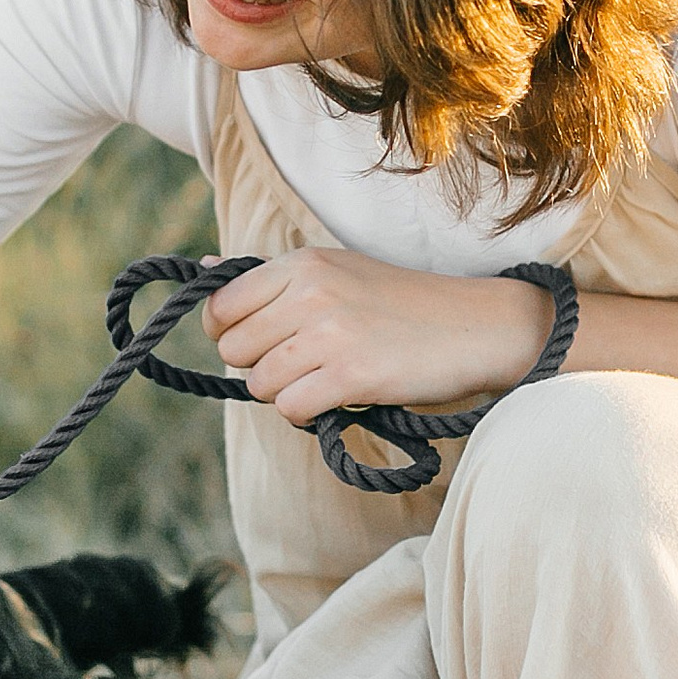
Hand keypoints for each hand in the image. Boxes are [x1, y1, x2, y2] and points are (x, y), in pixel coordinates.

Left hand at [201, 248, 556, 429]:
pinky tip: (339, 399)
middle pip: (233, 350)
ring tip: (326, 380)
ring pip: (258, 384)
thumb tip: (201, 265)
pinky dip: (308, 415)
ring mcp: (328, 334)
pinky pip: (290, 409)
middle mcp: (309, 292)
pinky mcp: (350, 375)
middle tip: (305, 364)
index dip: (233, 333)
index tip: (263, 342)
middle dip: (260, 366)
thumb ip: (270, 278)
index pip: (220, 306)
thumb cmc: (402, 304)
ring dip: (286, 393)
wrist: (476, 327)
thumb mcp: (336, 272)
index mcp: (302, 263)